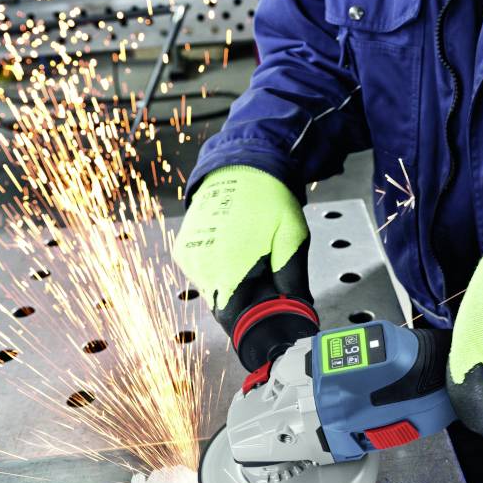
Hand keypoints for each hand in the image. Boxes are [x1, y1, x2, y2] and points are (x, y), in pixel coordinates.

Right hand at [173, 166, 310, 330]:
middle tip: (264, 275)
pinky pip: (202, 272)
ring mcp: (189, 257)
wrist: (241, 164)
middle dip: (244, 298)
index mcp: (227, 267)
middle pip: (223, 303)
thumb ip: (293, 278)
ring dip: (231, 282)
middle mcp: (201, 265)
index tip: (266, 311)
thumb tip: (299, 309)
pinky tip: (234, 248)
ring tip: (250, 255)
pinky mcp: (184, 248)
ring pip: (213, 288)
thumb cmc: (269, 198)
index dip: (252, 318)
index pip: (232, 317)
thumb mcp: (293, 237)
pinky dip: (218, 269)